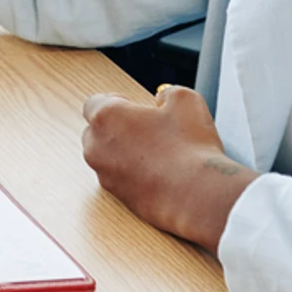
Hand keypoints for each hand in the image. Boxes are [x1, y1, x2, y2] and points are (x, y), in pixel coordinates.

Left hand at [79, 85, 257, 253]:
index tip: (136, 107)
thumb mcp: (186, 101)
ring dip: (126, 151)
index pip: (94, 103)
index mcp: (106, 117)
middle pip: (98, 130)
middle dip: (119, 127)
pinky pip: (120, 178)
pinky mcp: (118, 196)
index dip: (117, 101)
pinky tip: (161, 173)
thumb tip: (163, 99)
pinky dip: (134, 173)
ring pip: (108, 156)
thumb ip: (167, 93)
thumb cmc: (190, 149)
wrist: (197, 198)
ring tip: (159, 152)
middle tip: (150, 129)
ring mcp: (105, 174)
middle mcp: (96, 146)